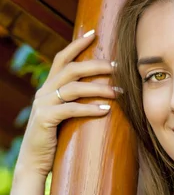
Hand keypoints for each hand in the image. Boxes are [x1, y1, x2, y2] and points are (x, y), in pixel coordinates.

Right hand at [17, 30, 120, 177]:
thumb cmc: (55, 139)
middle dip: (96, 65)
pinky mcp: (45, 119)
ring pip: (73, 88)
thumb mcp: (64, 114)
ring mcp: (43, 104)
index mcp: (48, 86)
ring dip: (99, 88)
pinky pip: (71, 109)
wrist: (34, 162)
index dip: (77, 44)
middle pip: (72, 69)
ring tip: (119, 93)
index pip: (62, 58)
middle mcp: (44, 91)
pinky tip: (106, 109)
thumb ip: (75, 101)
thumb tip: (103, 92)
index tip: (95, 33)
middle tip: (118, 67)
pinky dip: (90, 108)